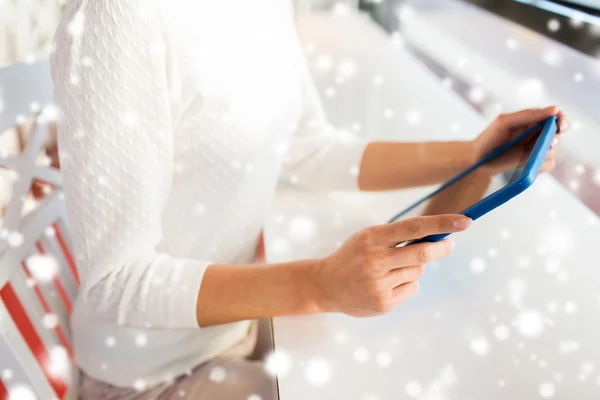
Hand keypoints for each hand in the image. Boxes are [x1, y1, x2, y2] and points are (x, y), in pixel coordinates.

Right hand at [312, 215, 471, 316]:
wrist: (325, 285)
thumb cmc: (353, 256)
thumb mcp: (368, 238)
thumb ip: (397, 236)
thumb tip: (436, 235)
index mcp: (371, 238)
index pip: (413, 227)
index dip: (441, 224)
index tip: (464, 222)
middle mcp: (374, 261)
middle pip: (422, 253)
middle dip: (441, 248)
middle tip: (450, 244)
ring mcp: (378, 284)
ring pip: (417, 271)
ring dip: (415, 267)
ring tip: (392, 269)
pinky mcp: (383, 303)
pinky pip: (411, 288)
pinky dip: (407, 283)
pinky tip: (387, 284)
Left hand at [473, 106, 570, 175]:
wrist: (478, 160)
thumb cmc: (489, 138)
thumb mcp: (505, 122)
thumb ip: (528, 115)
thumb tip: (555, 109)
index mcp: (533, 120)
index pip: (556, 116)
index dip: (563, 120)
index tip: (561, 125)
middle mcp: (537, 134)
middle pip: (558, 135)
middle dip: (556, 139)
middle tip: (550, 143)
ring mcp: (536, 149)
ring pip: (554, 151)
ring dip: (546, 153)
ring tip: (528, 155)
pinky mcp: (534, 163)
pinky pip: (548, 164)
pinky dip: (541, 165)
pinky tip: (528, 165)